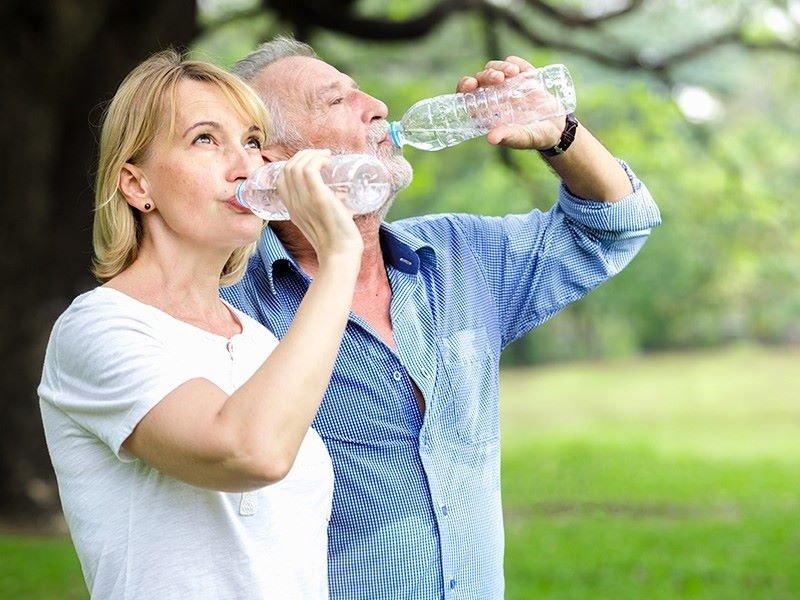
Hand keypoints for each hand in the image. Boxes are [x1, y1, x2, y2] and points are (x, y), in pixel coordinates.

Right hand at [277, 149, 363, 263]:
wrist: (340, 255)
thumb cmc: (337, 242)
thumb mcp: (323, 221)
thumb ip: (326, 208)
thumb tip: (341, 194)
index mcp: (292, 210)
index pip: (281, 179)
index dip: (293, 165)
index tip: (312, 163)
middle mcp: (295, 204)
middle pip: (287, 168)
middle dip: (303, 155)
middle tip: (321, 156)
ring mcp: (305, 201)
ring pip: (296, 166)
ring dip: (312, 155)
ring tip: (326, 157)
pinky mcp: (319, 198)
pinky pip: (310, 169)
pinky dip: (318, 160)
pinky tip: (328, 162)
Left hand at [456, 56, 564, 150]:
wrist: (558, 128)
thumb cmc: (536, 137)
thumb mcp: (524, 138)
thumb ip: (509, 137)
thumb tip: (491, 138)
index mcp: (487, 112)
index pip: (467, 97)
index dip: (465, 88)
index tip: (471, 84)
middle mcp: (494, 97)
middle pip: (480, 79)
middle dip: (485, 75)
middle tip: (498, 78)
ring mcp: (508, 86)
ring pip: (494, 68)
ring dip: (500, 67)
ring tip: (513, 73)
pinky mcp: (523, 77)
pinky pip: (514, 62)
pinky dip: (514, 62)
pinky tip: (520, 69)